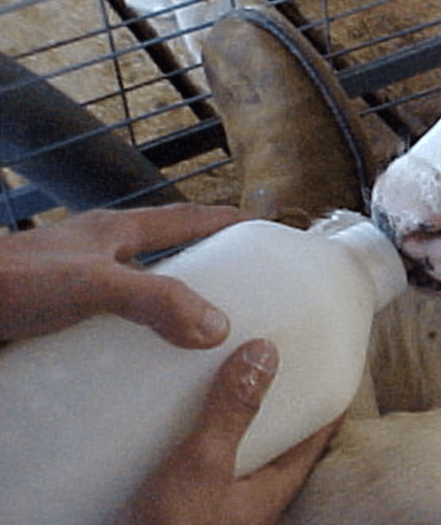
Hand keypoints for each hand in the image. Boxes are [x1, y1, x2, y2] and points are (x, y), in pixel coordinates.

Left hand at [0, 204, 246, 346]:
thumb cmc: (10, 278)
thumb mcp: (93, 283)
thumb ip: (154, 299)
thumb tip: (215, 326)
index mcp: (117, 232)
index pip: (187, 218)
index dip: (226, 221)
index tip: (262, 229)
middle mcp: (102, 257)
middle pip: (167, 259)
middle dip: (204, 275)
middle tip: (239, 301)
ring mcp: (81, 290)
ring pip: (139, 300)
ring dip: (166, 319)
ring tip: (197, 350)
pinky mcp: (60, 322)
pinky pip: (110, 335)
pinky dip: (130, 350)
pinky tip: (139, 376)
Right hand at [122, 339, 340, 524]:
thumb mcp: (204, 465)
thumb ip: (232, 413)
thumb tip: (266, 353)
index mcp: (270, 489)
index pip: (315, 436)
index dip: (326, 400)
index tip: (331, 363)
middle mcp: (247, 497)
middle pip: (272, 439)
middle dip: (268, 400)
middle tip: (262, 355)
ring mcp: (213, 503)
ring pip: (229, 449)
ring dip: (220, 416)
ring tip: (208, 375)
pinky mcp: (177, 506)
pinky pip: (189, 461)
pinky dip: (183, 436)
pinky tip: (159, 420)